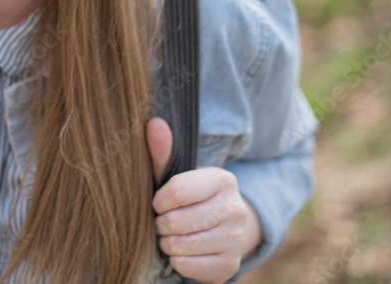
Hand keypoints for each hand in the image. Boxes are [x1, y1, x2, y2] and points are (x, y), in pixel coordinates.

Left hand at [147, 117, 262, 283]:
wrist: (223, 228)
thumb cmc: (191, 198)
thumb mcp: (177, 174)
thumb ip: (163, 152)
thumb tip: (154, 124)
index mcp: (223, 180)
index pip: (177, 191)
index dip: (158, 201)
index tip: (158, 202)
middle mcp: (235, 208)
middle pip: (176, 221)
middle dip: (162, 224)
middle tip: (164, 222)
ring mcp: (236, 239)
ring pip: (181, 246)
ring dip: (167, 243)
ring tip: (172, 235)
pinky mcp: (230, 264)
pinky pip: (188, 267)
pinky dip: (177, 261)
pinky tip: (183, 251)